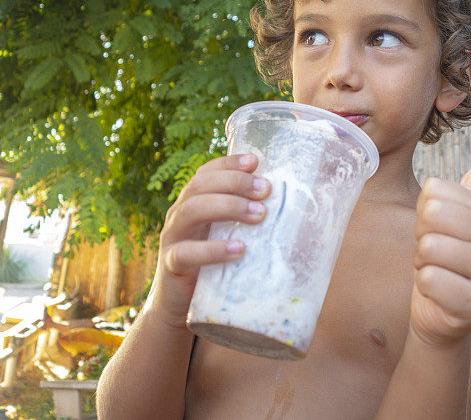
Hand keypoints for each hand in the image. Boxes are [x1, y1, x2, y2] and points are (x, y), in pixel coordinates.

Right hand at [147, 153, 270, 327]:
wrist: (181, 309)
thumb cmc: (215, 269)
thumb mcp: (230, 239)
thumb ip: (250, 223)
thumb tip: (298, 211)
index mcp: (194, 203)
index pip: (207, 172)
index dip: (229, 163)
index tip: (256, 161)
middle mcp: (180, 215)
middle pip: (200, 185)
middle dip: (235, 182)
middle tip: (266, 190)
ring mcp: (172, 238)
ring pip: (192, 210)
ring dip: (228, 206)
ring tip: (260, 214)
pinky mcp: (172, 266)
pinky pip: (186, 253)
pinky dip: (213, 249)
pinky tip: (239, 249)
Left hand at [409, 162, 470, 345]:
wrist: (441, 316)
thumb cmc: (441, 265)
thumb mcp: (449, 225)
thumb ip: (465, 194)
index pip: (436, 191)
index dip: (422, 213)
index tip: (434, 232)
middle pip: (433, 215)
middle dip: (421, 237)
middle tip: (431, 256)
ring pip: (430, 247)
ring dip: (421, 263)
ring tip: (435, 273)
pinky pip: (431, 280)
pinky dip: (424, 286)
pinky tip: (437, 293)